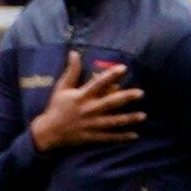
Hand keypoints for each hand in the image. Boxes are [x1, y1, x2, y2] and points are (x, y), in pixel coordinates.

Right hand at [26, 50, 144, 153]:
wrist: (47, 132)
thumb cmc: (56, 107)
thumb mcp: (62, 88)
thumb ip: (71, 71)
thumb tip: (74, 52)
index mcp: (81, 96)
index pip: (98, 83)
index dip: (110, 75)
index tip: (123, 68)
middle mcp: (88, 110)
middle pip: (110, 103)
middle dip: (126, 98)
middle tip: (141, 93)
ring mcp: (90, 125)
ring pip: (112, 122)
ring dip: (128, 119)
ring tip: (143, 116)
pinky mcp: (91, 137)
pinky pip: (109, 137)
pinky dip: (121, 137)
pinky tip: (135, 135)